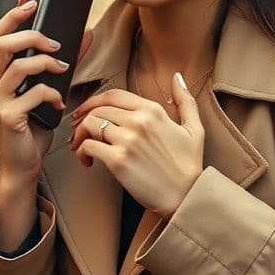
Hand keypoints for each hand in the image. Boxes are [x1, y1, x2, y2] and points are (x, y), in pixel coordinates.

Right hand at [0, 0, 92, 184]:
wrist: (25, 165)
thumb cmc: (35, 127)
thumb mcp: (51, 90)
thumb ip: (65, 63)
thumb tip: (85, 35)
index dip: (12, 15)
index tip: (31, 0)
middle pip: (1, 42)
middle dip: (31, 35)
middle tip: (55, 43)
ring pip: (17, 65)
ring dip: (46, 63)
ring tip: (63, 69)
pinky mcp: (7, 117)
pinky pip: (31, 93)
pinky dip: (51, 93)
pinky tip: (60, 103)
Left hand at [69, 75, 203, 217]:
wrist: (186, 196)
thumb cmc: (188, 166)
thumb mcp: (194, 129)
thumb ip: (186, 101)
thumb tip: (177, 77)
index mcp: (153, 111)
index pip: (113, 95)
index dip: (94, 101)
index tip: (86, 111)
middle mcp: (138, 121)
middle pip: (98, 109)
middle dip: (83, 119)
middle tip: (80, 132)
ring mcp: (127, 140)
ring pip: (89, 125)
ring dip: (80, 136)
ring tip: (82, 147)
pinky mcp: (118, 160)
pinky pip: (88, 146)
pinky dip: (82, 153)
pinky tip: (87, 161)